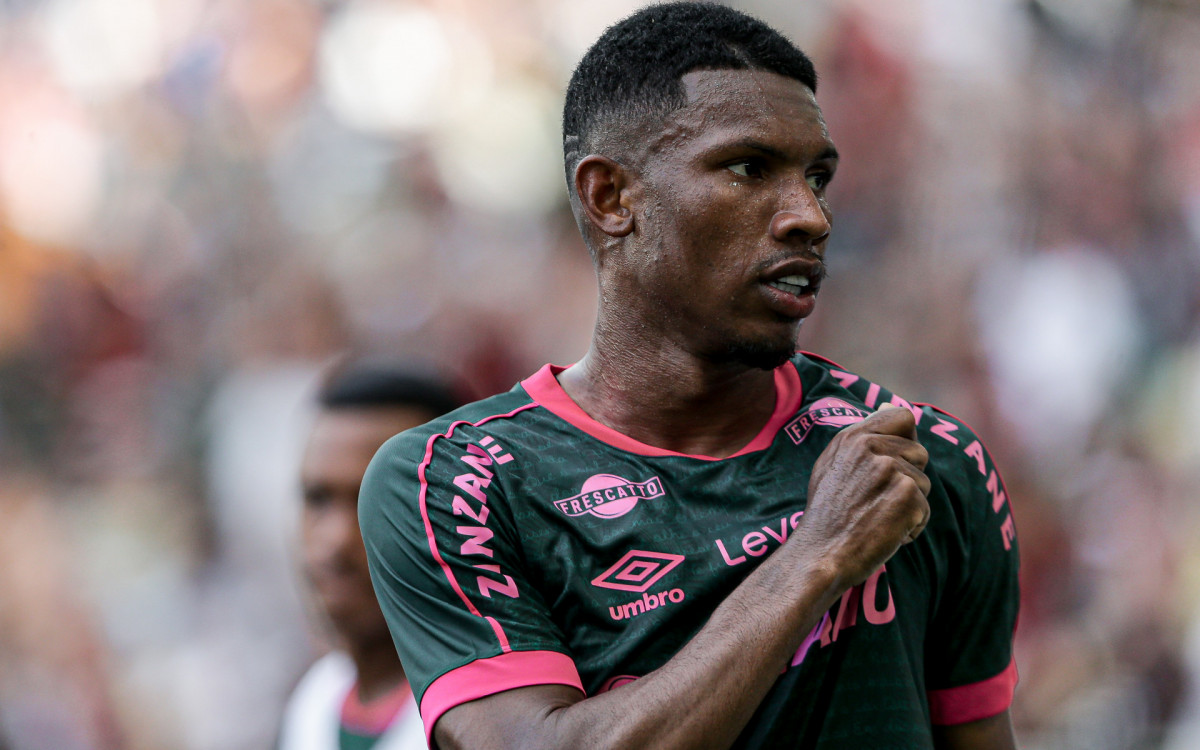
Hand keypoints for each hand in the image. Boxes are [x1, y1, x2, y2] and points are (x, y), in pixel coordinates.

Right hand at [798, 405, 930, 586]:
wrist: (820, 554)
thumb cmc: (826, 515)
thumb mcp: (832, 465)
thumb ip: (862, 437)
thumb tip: (888, 406)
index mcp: (853, 437)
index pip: (903, 417)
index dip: (906, 440)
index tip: (896, 463)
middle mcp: (872, 447)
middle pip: (919, 453)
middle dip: (908, 479)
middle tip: (877, 502)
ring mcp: (891, 469)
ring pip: (924, 484)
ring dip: (909, 506)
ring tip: (878, 519)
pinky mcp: (907, 494)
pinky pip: (925, 510)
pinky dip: (911, 527)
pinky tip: (885, 534)